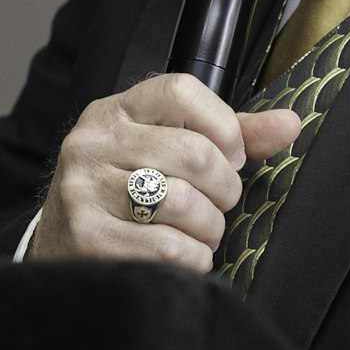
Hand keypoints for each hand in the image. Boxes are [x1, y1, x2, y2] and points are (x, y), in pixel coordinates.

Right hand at [26, 73, 300, 271]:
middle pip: (194, 153)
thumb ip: (228, 135)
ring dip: (209, 228)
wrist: (59, 250)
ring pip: (184, 203)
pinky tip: (181, 256)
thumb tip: (290, 123)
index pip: (181, 90)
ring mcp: (84, 191)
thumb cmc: (125, 195)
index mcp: (114, 112)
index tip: (231, 156)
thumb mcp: (165, 150)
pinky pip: (170, 248)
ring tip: (199, 232)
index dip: (223, 125)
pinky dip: (193, 258)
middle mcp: (91, 144)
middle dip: (224, 189)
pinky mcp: (87, 239)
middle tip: (218, 204)